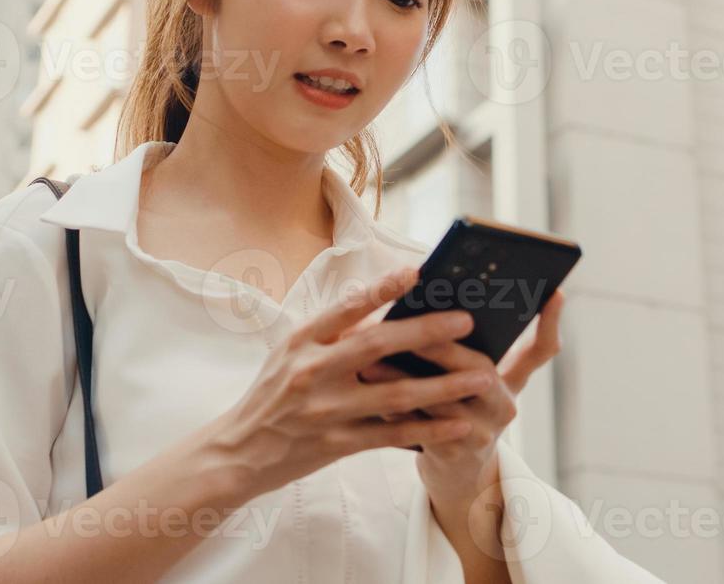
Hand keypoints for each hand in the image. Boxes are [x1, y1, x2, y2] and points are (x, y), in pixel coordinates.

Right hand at [204, 265, 501, 499]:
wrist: (239, 451)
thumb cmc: (274, 392)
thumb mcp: (291, 352)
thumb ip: (333, 332)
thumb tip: (388, 308)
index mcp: (302, 340)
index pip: (346, 308)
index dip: (383, 289)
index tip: (418, 272)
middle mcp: (313, 371)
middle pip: (379, 345)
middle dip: (428, 332)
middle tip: (467, 322)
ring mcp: (326, 410)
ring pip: (396, 394)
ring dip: (445, 385)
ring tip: (483, 376)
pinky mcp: (337, 444)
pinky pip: (393, 434)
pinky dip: (428, 429)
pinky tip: (459, 423)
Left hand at [357, 289, 566, 506]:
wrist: (456, 472)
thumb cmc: (457, 407)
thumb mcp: (473, 380)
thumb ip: (464, 346)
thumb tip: (433, 296)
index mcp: (511, 381)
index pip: (541, 351)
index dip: (551, 323)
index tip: (556, 292)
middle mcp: (505, 405)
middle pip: (481, 371)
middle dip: (444, 347)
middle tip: (414, 323)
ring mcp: (483, 433)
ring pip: (445, 400)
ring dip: (406, 376)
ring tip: (374, 356)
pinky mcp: (455, 453)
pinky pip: (422, 427)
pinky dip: (394, 406)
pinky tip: (371, 388)